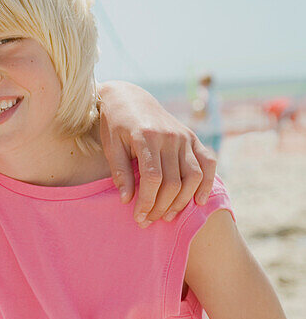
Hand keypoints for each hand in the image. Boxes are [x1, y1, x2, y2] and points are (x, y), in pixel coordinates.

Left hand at [97, 81, 216, 224]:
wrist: (129, 98)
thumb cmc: (115, 124)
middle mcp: (169, 137)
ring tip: (168, 215)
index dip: (147, 201)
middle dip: (162, 206)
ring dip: (183, 200)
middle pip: (173, 181)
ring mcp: (184, 136)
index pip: (153, 178)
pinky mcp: (192, 137)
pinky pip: (207, 162)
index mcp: (145, 136)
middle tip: (149, 220)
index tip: (138, 217)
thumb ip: (120, 172)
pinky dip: (207, 182)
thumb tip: (127, 200)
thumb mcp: (110, 145)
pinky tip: (198, 200)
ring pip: (192, 176)